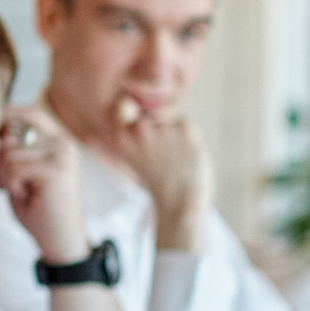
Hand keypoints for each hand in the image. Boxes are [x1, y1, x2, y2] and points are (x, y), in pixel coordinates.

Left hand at [0, 104, 90, 267]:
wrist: (60, 239)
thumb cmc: (36, 205)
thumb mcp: (18, 169)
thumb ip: (7, 148)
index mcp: (56, 138)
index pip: (25, 113)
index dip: (3, 125)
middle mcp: (63, 141)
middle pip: (10, 132)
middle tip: (10, 181)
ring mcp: (62, 154)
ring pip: (8, 151)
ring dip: (4, 174)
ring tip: (20, 189)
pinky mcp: (57, 170)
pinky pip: (13, 167)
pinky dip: (11, 184)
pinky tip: (25, 195)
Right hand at [108, 97, 212, 249]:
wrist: (180, 202)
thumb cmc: (158, 184)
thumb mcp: (134, 159)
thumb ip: (136, 138)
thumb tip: (153, 116)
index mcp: (122, 138)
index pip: (120, 108)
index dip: (126, 108)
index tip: (132, 112)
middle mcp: (140, 128)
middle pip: (152, 118)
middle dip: (159, 131)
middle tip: (164, 157)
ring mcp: (163, 127)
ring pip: (171, 124)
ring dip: (176, 138)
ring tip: (176, 162)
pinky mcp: (186, 127)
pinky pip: (187, 127)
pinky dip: (190, 140)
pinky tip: (187, 157)